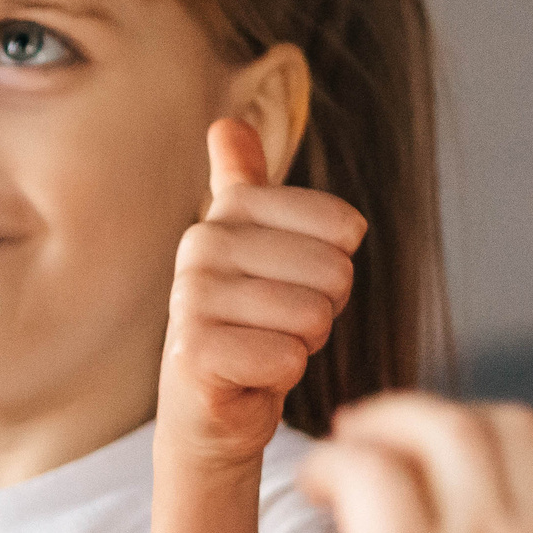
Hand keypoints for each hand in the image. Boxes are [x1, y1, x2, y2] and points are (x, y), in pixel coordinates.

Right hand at [160, 119, 367, 466]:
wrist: (212, 410)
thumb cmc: (250, 326)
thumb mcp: (257, 249)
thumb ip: (244, 185)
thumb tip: (225, 122)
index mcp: (227, 213)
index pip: (341, 226)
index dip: (339, 266)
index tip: (297, 285)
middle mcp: (200, 246)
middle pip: (334, 272)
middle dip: (324, 312)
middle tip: (281, 328)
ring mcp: (190, 299)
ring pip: (313, 317)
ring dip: (303, 345)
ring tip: (265, 350)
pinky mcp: (194, 354)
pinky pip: (288, 357)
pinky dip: (281, 376)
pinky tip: (250, 377)